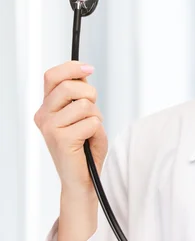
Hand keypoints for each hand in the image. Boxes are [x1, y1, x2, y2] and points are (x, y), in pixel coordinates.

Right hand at [34, 61, 107, 192]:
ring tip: (89, 132)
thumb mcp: (83, 113)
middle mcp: (43, 115)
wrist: (82, 178)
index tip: (89, 68)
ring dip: (96, 117)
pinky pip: (92, 122)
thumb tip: (83, 70)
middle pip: (70, 86)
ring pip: (85, 105)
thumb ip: (80, 94)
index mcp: (47, 107)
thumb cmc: (85, 146)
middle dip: (91, 95)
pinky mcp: (61, 139)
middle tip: (92, 112)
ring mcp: (50, 127)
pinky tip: (89, 142)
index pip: (52, 76)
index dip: (71, 68)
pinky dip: (98, 132)